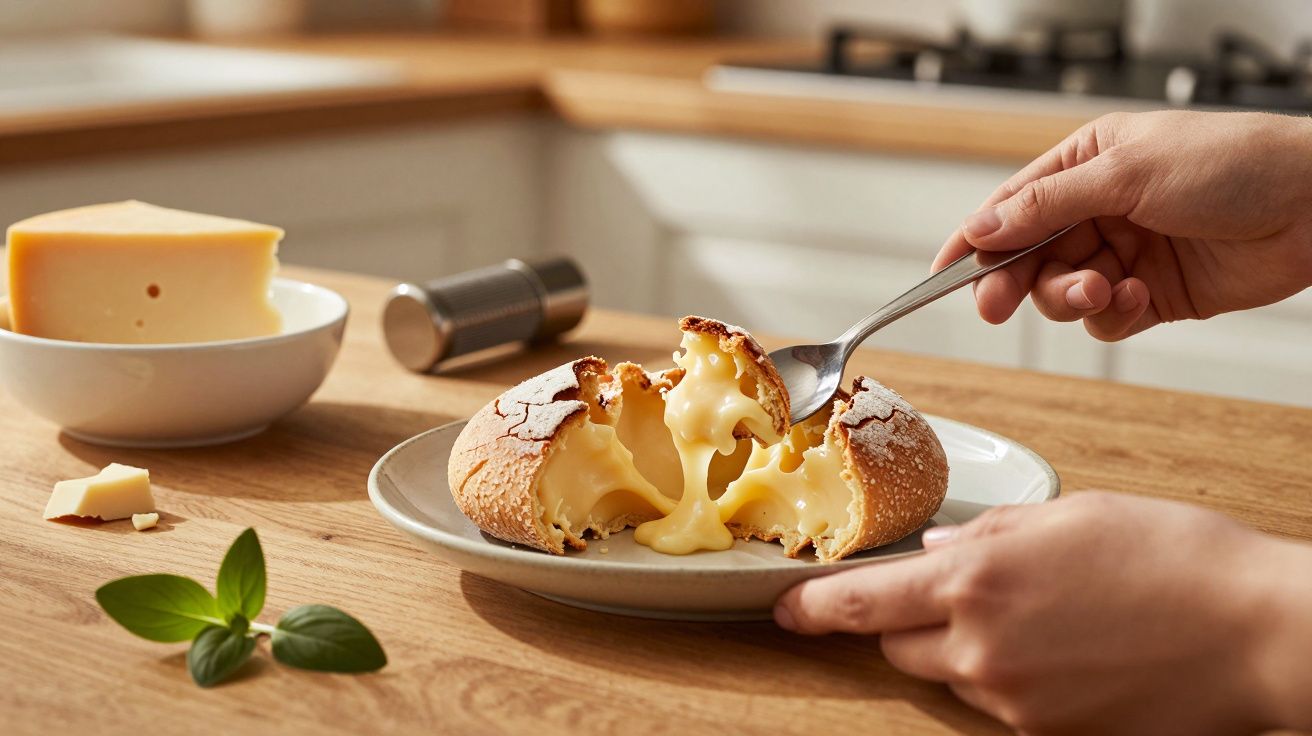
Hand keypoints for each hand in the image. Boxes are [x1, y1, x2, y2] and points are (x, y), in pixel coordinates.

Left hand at [774, 492, 1311, 734]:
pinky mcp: (1048, 734)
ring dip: (966, 647)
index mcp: (977, 581)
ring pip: (952, 674)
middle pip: (900, 645)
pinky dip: (1008, 675)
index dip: (814, 608)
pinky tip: (1062, 647)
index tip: (786, 609)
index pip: (862, 603)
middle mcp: (981, 648)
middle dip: (907, 621)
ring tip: (1039, 615)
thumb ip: (987, 537)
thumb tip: (938, 556)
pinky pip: (998, 702)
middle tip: (954, 596)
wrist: (1254, 630)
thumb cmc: (1171, 557)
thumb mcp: (1067, 517)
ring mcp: (1013, 700)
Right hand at [933, 111, 1311, 339]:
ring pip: (1062, 291)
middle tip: (999, 304)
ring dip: (1071, 296)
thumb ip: (1046, 204)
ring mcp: (1124, 252)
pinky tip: (1138, 293)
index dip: (973, 241)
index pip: (1011, 206)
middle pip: (1028, 257)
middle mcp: (1099, 209)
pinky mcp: (1152, 294)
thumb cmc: (1235, 164)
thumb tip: (981, 226)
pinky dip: (1112, 312)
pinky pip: (1105, 317)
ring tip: (1102, 286)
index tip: (942, 273)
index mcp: (1085, 164)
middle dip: (1016, 280)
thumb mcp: (1126, 172)